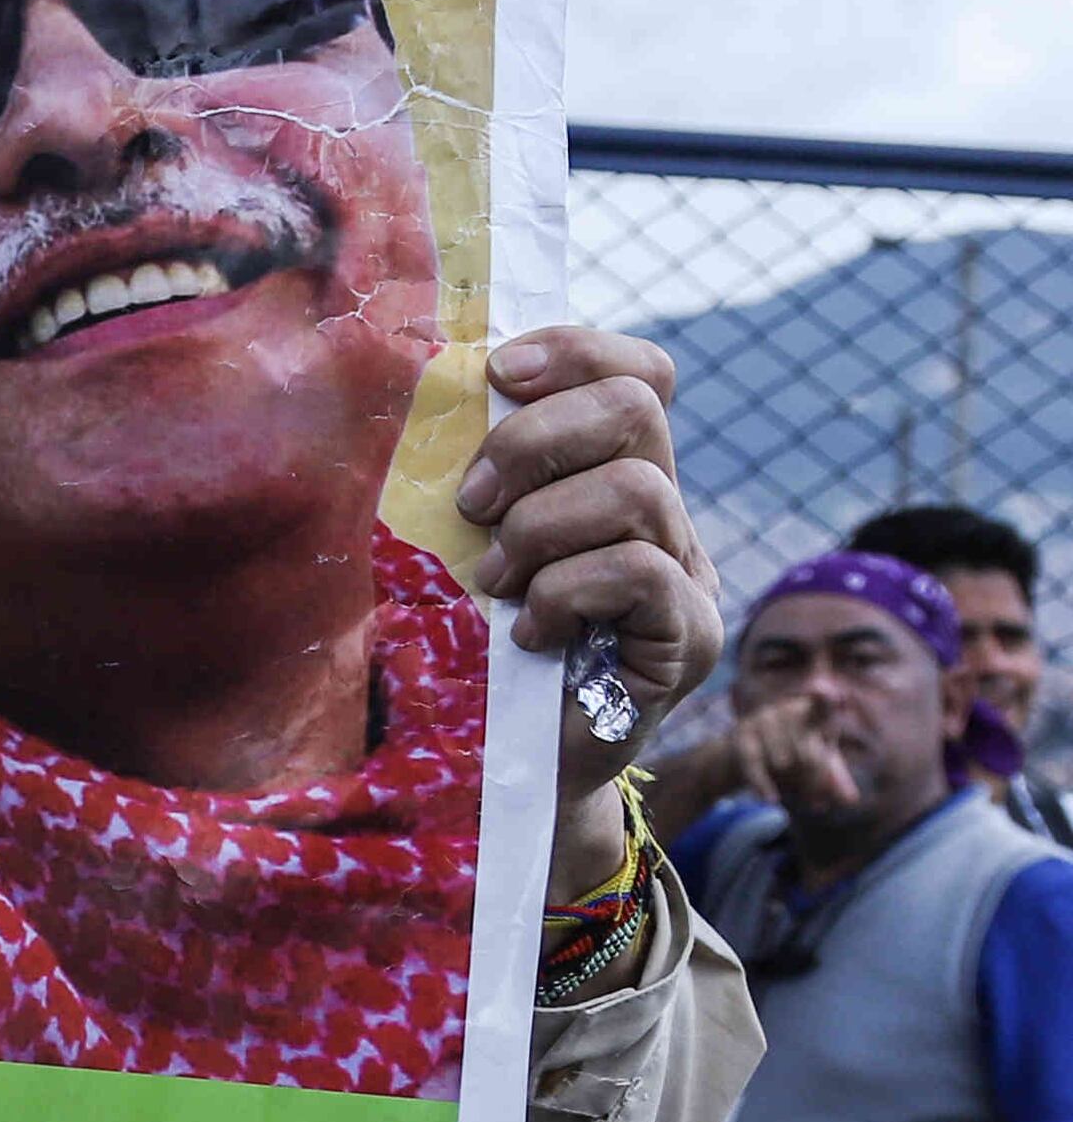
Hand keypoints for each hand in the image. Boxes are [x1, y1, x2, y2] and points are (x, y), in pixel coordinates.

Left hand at [457, 324, 723, 901]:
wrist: (506, 769)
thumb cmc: (468, 651)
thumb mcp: (459, 547)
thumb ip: (473, 478)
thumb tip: (432, 388)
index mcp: (612, 477)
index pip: (639, 373)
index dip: (577, 352)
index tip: (497, 374)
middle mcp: (665, 515)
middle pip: (638, 407)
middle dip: (537, 439)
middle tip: (472, 505)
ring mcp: (689, 575)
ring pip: (636, 489)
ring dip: (541, 527)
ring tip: (496, 584)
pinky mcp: (689, 639)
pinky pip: (641, 572)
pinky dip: (569, 591)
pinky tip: (531, 632)